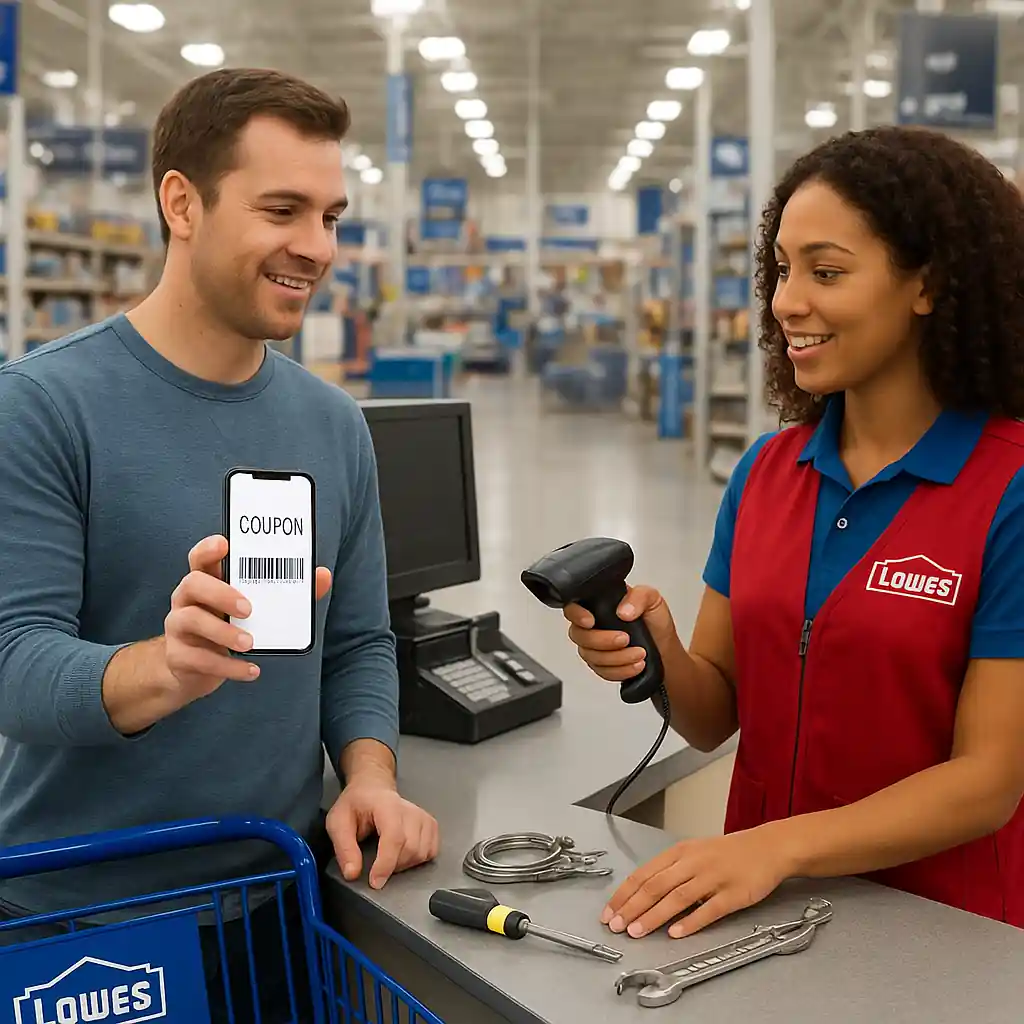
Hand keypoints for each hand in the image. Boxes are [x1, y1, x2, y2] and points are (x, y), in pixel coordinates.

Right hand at [164, 534, 331, 701]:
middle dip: (220, 593)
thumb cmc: (229, 627)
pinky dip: (228, 666)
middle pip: (193, 583)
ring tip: (250, 643)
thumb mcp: (253, 609)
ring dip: (223, 632)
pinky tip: (251, 670)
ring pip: (191, 621)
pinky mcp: (179, 656)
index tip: (225, 544)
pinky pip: (200, 659)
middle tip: (248, 608)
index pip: (200, 557)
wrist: (193, 670)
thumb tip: (322, 576)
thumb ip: (287, 592)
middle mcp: (187, 599)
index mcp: (206, 581)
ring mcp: (178, 628)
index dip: (208, 549)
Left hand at [327, 775, 438, 889]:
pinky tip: (403, 855)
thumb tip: (352, 874)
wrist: (372, 789)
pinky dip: (418, 860)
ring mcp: (422, 817)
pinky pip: (431, 851)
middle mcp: (410, 810)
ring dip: (404, 865)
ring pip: (422, 852)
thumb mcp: (338, 822)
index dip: (386, 864)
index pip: (394, 837)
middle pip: (411, 848)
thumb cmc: (355, 804)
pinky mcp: (430, 824)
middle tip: (375, 865)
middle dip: (392, 866)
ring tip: (387, 858)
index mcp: (386, 806)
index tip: (375, 882)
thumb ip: (344, 848)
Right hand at [563, 584, 678, 682]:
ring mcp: (594, 647)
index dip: (577, 615)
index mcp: (600, 605)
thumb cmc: (656, 623)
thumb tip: (623, 610)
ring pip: (590, 656)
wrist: (665, 650)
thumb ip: (639, 597)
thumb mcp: (653, 599)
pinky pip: (601, 671)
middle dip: (603, 640)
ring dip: (617, 658)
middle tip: (625, 639)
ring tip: (639, 654)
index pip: (574, 606)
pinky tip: (635, 665)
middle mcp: (594, 625)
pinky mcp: (601, 665)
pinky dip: (620, 670)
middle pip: (579, 635)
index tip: (591, 621)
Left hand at [600, 825, 794, 939]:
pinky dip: (690, 921)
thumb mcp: (694, 853)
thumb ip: (670, 871)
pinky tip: (676, 933)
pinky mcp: (732, 893)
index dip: (624, 894)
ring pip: (676, 897)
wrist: (767, 848)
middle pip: (655, 885)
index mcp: (680, 853)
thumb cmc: (728, 852)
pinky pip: (708, 909)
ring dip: (654, 916)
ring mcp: (712, 877)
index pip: (643, 874)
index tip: (609, 911)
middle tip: (616, 925)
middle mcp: (692, 863)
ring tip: (637, 931)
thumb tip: (643, 895)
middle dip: (632, 907)